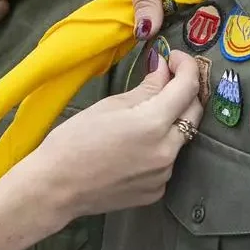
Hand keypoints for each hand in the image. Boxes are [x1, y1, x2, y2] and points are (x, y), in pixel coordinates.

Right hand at [32, 52, 203, 219]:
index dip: (187, 67)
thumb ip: (145, 88)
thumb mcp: (109, 106)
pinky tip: (136, 148)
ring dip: (171, 123)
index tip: (176, 58)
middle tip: (167, 80)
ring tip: (144, 117)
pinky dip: (159, 149)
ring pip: (181, 139)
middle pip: (193, 113)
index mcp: (153, 123)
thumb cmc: (73, 141)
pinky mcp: (157, 191)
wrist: (55, 188)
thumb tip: (164, 70)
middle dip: (185, 92)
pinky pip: (167, 162)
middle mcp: (167, 151)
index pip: (187, 87)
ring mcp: (164, 175)